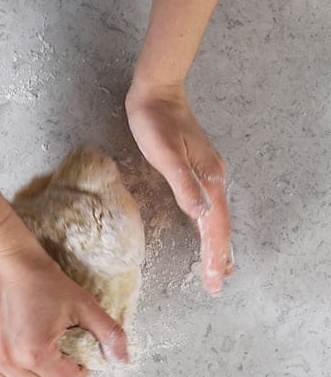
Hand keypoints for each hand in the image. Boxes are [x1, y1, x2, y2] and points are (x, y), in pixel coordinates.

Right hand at [0, 222, 127, 376]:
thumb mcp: (82, 302)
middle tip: (53, 353)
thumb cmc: (37, 276)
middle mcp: (8, 359)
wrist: (1, 255)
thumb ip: (108, 333)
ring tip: (26, 365)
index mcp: (36, 352)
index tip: (74, 353)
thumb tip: (122, 359)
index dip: (78, 369)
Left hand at [126, 81, 231, 294]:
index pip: (215, 225)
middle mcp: (214, 178)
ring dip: (217, 243)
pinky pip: (210, 205)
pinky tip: (206, 229)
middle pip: (220, 225)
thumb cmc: (155, 121)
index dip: (215, 254)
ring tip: (220, 268)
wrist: (156, 92)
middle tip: (217, 284)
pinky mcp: (197, 167)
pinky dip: (210, 225)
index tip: (215, 280)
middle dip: (220, 255)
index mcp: (209, 178)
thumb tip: (200, 214)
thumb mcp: (164, 153)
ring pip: (217, 216)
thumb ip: (183, 182)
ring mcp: (208, 172)